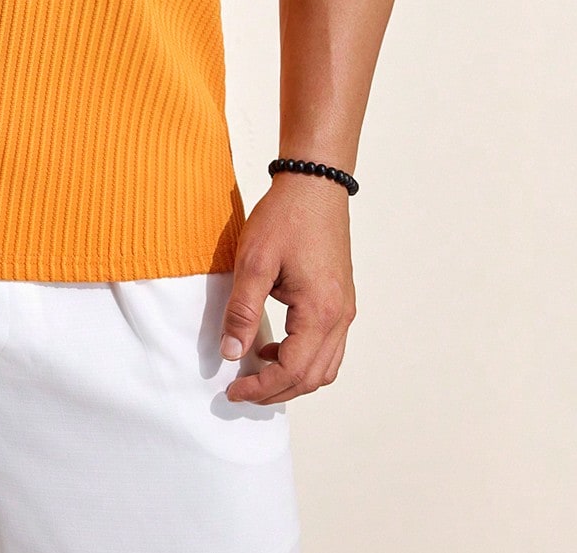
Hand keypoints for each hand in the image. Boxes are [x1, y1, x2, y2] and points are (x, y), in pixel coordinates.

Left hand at [220, 173, 356, 403]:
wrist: (314, 186)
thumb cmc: (284, 218)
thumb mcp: (253, 261)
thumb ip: (242, 310)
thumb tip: (231, 353)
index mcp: (320, 312)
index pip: (293, 371)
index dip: (262, 388)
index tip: (232, 391)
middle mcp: (340, 318)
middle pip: (312, 378)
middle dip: (276, 391)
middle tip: (241, 390)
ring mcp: (344, 311)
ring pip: (324, 367)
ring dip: (292, 379)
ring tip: (256, 373)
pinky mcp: (341, 301)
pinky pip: (328, 348)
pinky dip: (304, 359)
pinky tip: (275, 347)